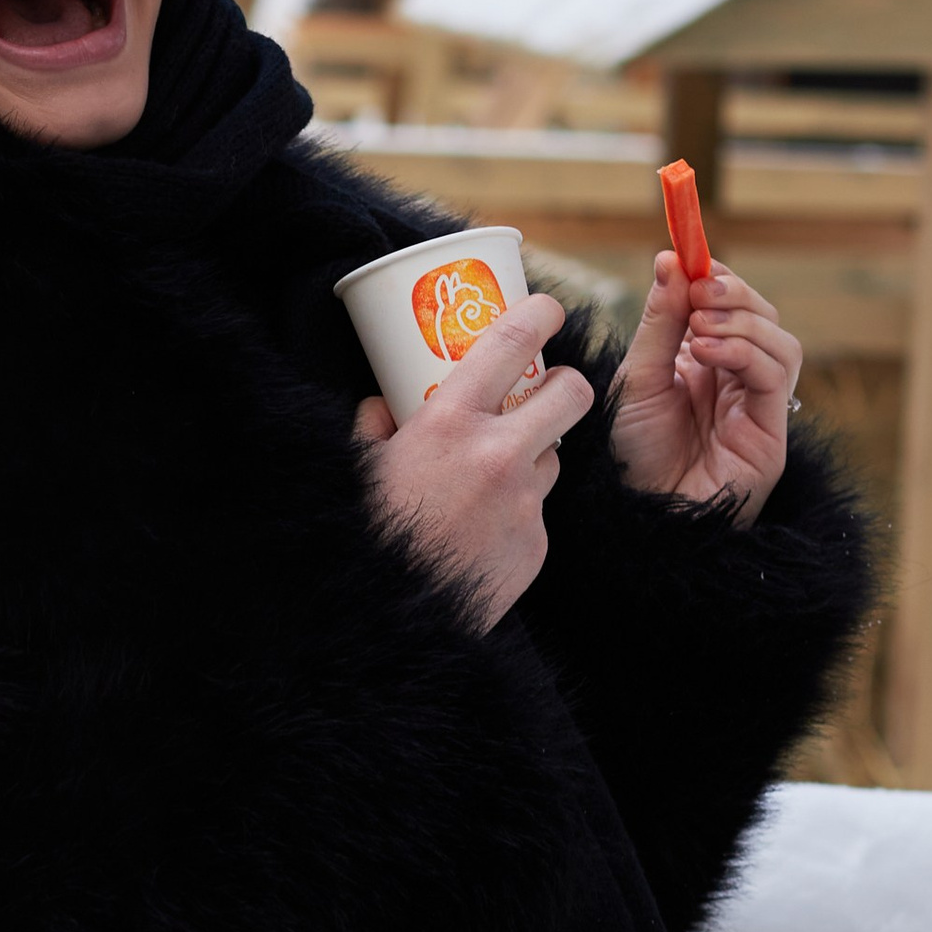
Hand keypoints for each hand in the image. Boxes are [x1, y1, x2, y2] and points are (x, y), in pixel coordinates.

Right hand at [353, 291, 594, 627]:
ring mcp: (524, 504)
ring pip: (554, 460)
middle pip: (572, 393)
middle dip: (564, 385)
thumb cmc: (365, 537)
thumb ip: (373, 427)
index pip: (513, 342)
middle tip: (547, 391)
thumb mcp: (358, 469)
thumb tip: (381, 406)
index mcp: (449, 422)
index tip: (549, 309)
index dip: (541, 313)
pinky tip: (479, 536)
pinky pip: (536, 516)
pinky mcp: (536, 547)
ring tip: (488, 482)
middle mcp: (498, 455)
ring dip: (531, 461)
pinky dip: (515, 518)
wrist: (387, 622)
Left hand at [603, 250, 800, 525]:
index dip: (716, 277)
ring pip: (781, 341)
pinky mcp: (771, 432)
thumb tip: (671, 259)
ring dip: (744, 322)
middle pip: (761, 316)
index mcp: (703, 363)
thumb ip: (658, 322)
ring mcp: (757, 405)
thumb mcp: (637, 376)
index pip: (727, 305)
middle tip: (701, 291)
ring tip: (701, 329)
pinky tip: (711, 353)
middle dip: (734, 294)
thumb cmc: (632, 456)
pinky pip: (778, 375)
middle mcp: (736, 380)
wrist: (639, 517)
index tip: (692, 258)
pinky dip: (749, 352)